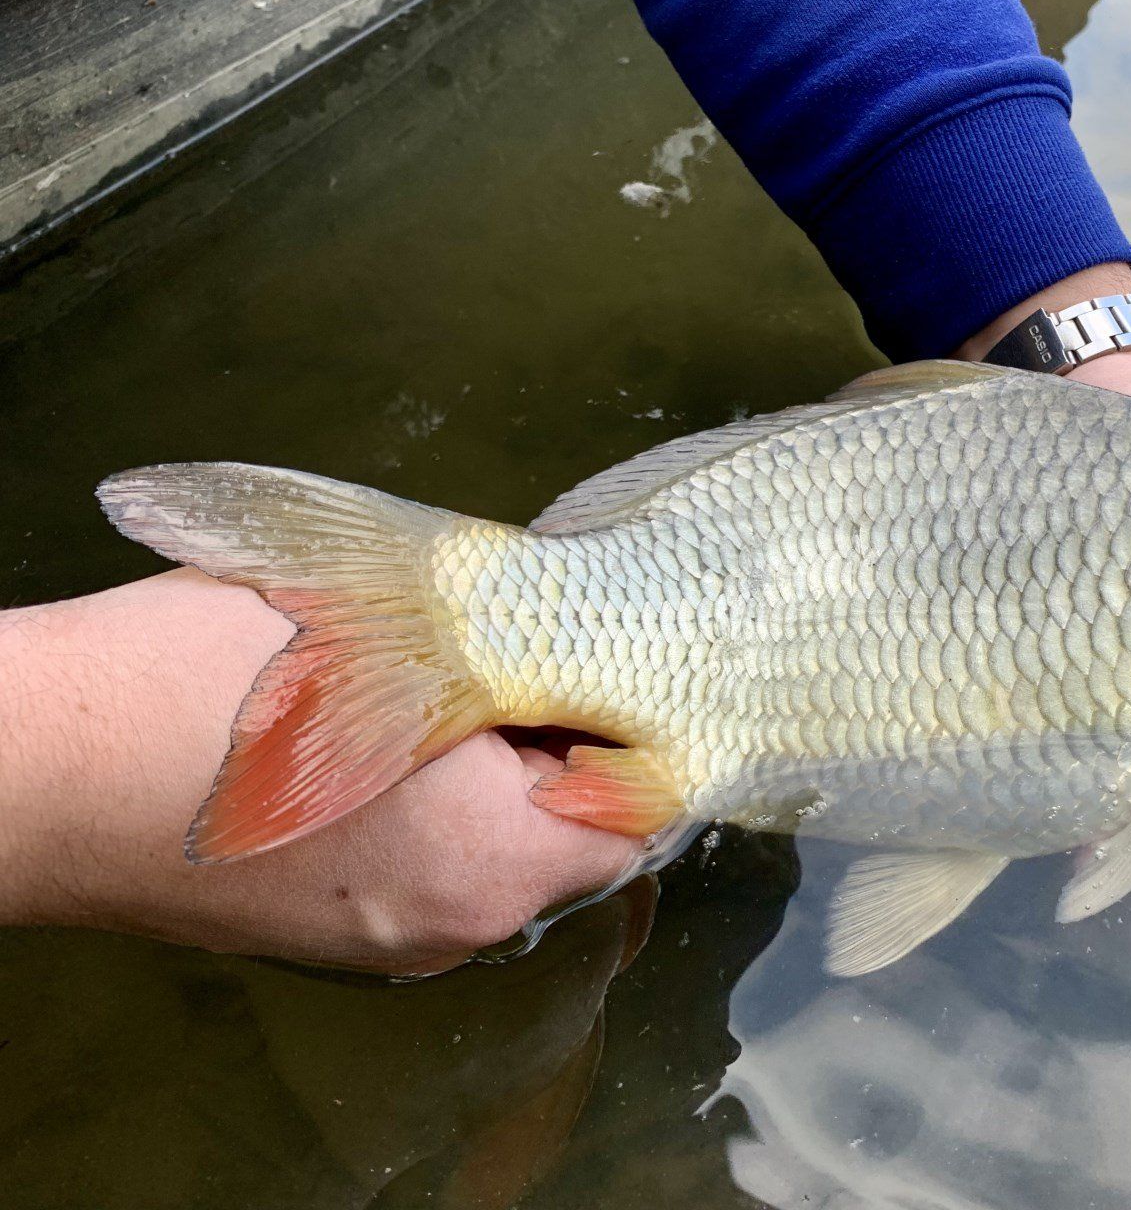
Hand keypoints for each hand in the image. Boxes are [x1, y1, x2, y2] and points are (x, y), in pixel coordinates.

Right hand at [0, 570, 641, 973]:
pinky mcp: (331, 933)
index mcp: (495, 864)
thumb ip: (521, 638)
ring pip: (502, 852)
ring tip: (447, 686)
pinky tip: (383, 736)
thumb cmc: (205, 681)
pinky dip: (435, 809)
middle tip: (531, 656)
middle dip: (567, 746)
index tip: (609, 660)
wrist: (38, 767)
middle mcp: (455, 927)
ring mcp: (387, 942)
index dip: (637, 725)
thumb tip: (585, 625)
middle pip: (575, 837)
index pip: (642, 814)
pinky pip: (430, 870)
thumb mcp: (394, 617)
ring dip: (499, 776)